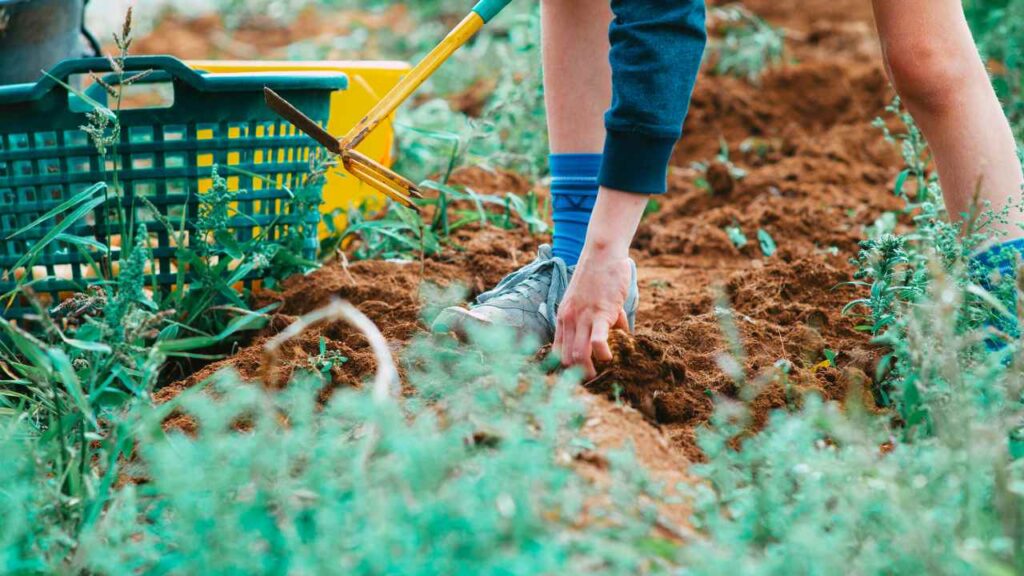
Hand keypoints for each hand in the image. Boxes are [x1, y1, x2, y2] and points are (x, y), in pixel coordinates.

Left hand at [554, 253, 630, 377]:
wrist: (601, 253)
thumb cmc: (598, 275)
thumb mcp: (589, 300)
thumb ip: (601, 317)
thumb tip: (619, 331)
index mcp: (563, 318)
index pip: (557, 351)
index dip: (567, 368)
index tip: (578, 376)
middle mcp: (569, 320)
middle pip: (566, 358)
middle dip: (579, 374)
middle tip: (592, 381)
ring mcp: (583, 317)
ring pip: (579, 354)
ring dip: (590, 370)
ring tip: (601, 374)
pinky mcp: (600, 313)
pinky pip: (597, 341)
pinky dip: (603, 354)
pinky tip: (610, 357)